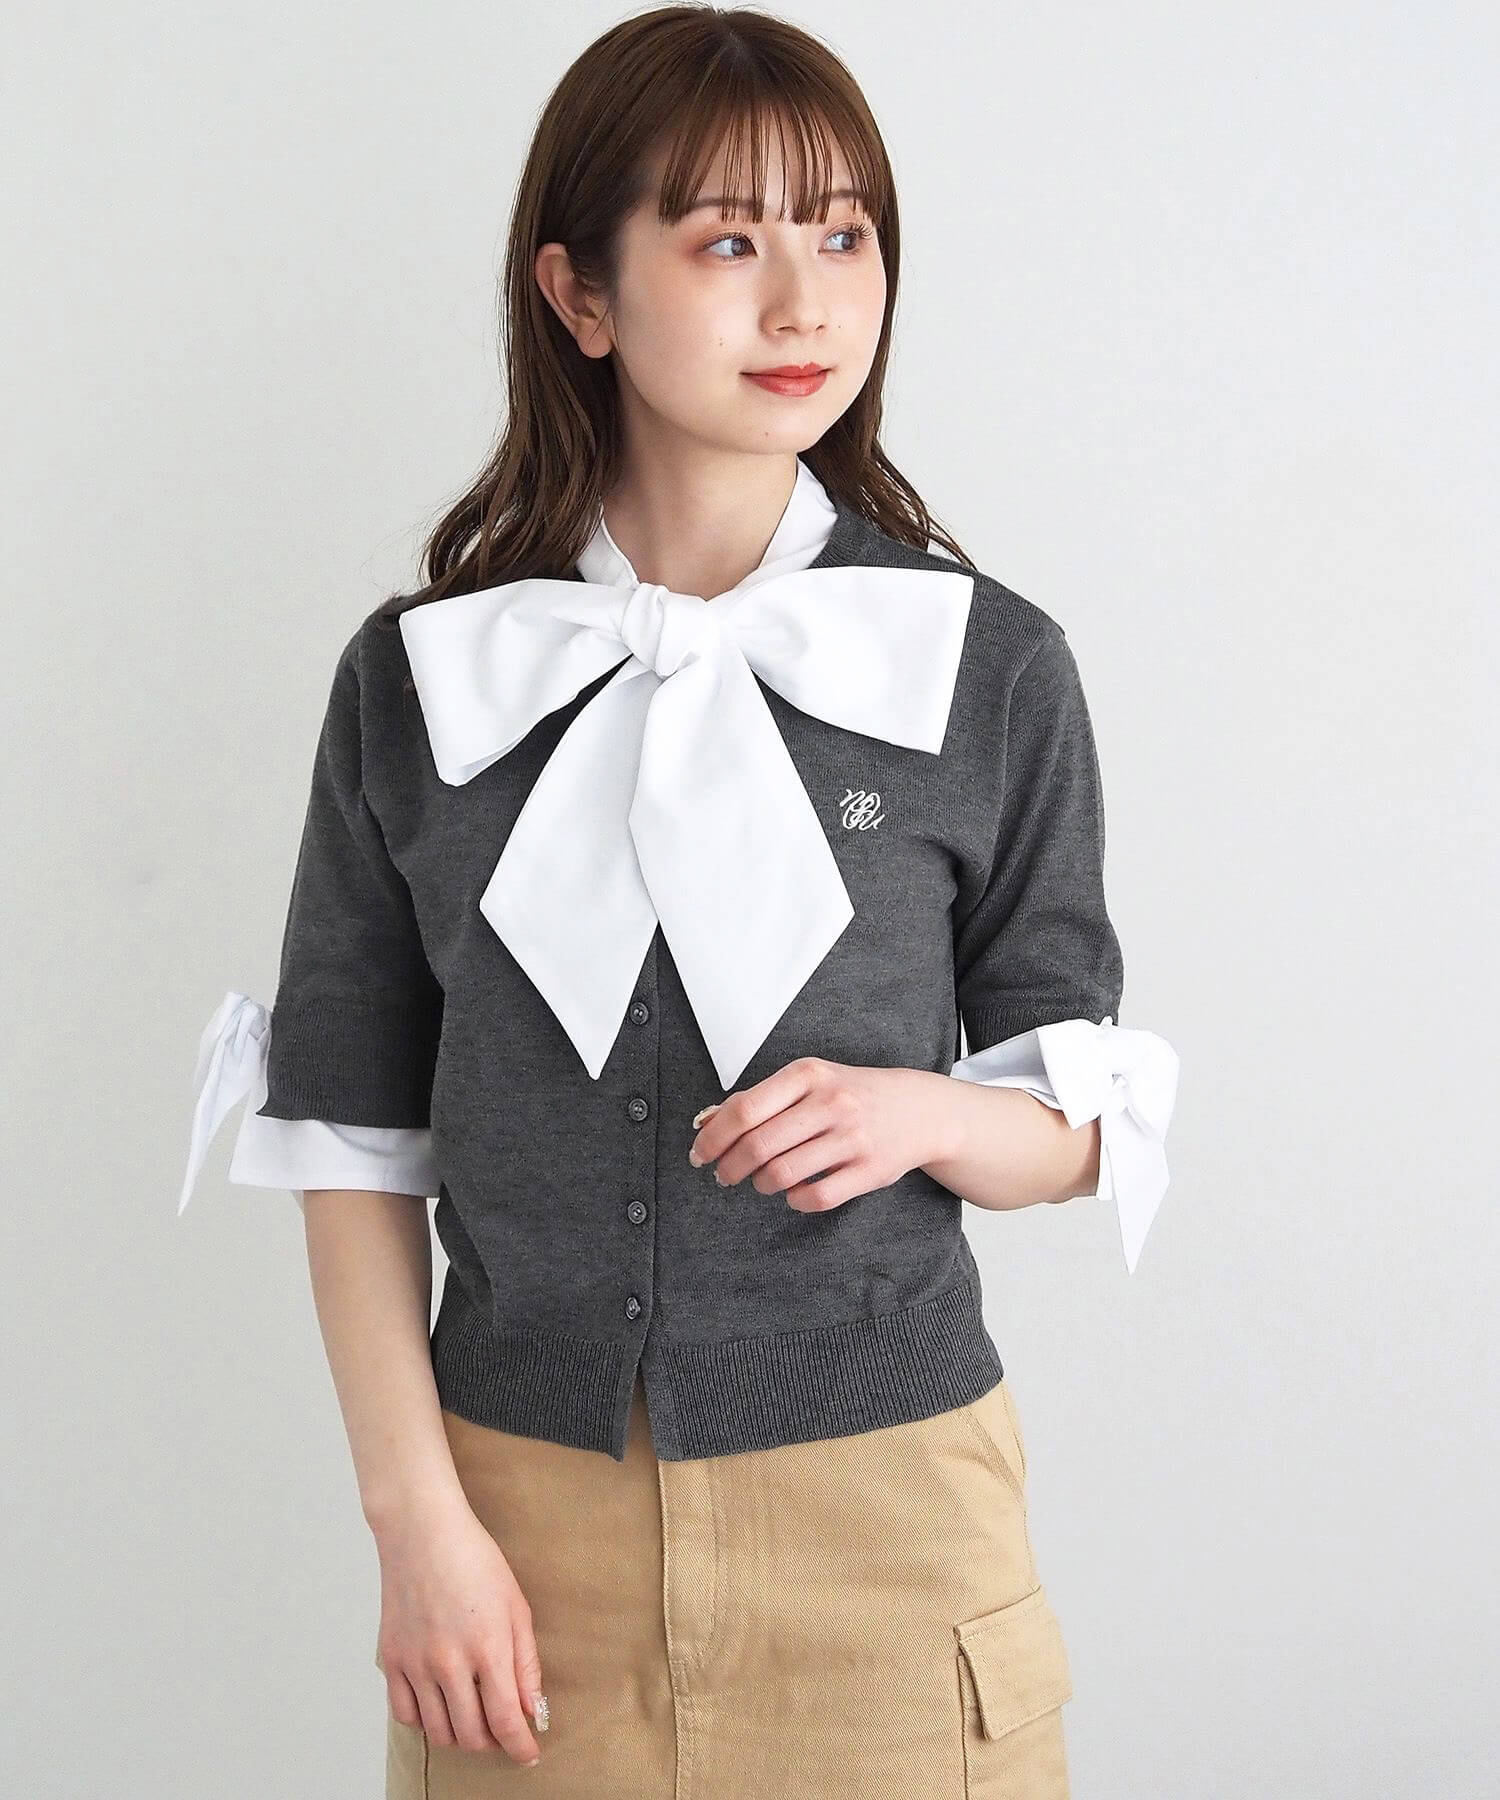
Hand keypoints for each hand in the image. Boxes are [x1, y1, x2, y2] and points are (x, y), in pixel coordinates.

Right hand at [374, 1495, 547, 1765]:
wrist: (423, 1533)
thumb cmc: (475, 1560)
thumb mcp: (516, 1606)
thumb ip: (525, 1663)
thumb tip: (531, 1710)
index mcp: (487, 1646)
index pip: (505, 1720)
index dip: (520, 1747)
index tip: (528, 1754)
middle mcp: (449, 1662)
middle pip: (471, 1735)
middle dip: (493, 1742)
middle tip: (502, 1729)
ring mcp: (416, 1664)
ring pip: (439, 1732)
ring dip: (461, 1735)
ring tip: (473, 1716)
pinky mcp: (391, 1660)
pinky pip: (405, 1715)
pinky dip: (425, 1721)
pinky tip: (440, 1704)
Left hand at [687, 1058, 951, 1211]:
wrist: (919, 1109)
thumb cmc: (851, 1094)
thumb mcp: (809, 1081)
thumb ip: (760, 1099)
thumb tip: (706, 1123)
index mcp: (808, 1074)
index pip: (744, 1109)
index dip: (713, 1138)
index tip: (699, 1154)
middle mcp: (830, 1103)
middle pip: (758, 1146)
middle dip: (729, 1167)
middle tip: (723, 1175)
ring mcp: (852, 1138)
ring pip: (782, 1174)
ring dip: (760, 1184)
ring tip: (760, 1181)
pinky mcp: (869, 1171)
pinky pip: (815, 1197)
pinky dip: (793, 1200)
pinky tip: (792, 1192)